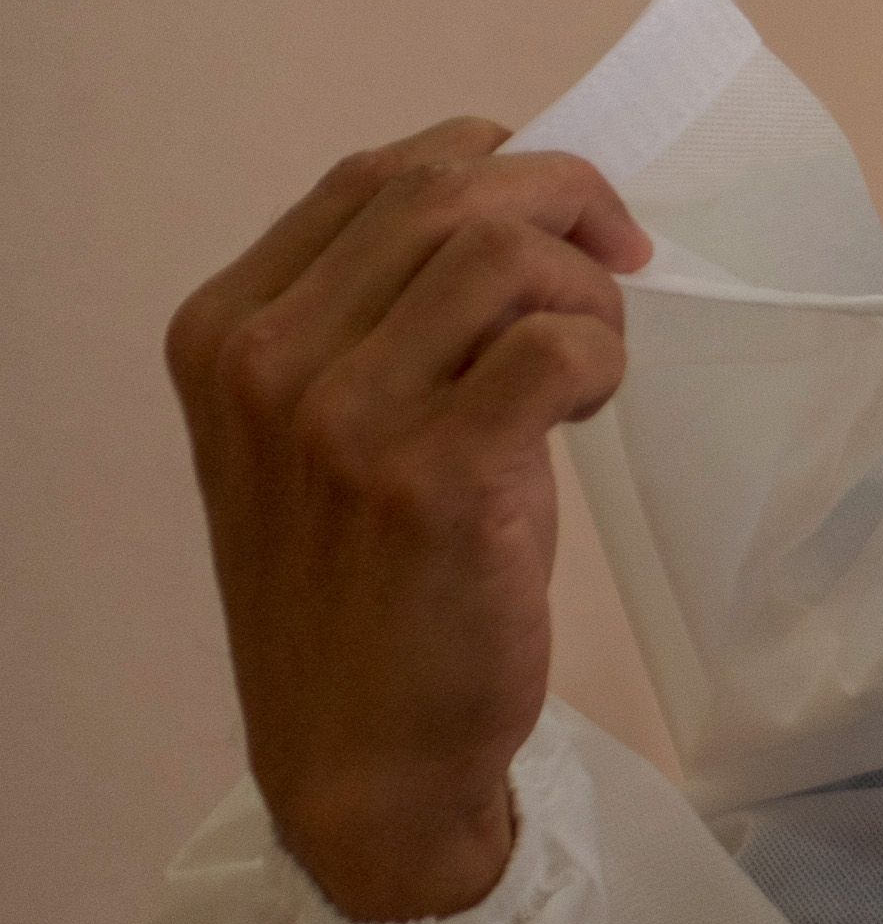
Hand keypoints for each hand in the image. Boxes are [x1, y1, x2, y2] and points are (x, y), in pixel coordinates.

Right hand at [165, 120, 649, 918]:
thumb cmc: (364, 591)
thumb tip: (505, 214)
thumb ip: (371, 324)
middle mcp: (266, 359)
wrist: (361, 757)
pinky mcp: (435, 477)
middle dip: (563, 207)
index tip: (562, 223)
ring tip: (596, 360)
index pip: (372, 176)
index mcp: (223, 330)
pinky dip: (599, 355)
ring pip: (503, 255)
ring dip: (585, 291)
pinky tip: (591, 407)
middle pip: (446, 194)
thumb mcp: (321, 436)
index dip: (492, 166)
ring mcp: (342, 417)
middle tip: (618, 268)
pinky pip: (552, 346)